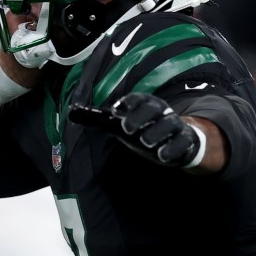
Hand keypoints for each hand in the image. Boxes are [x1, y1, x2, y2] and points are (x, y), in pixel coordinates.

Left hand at [69, 92, 201, 167]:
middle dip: (140, 116)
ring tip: (146, 142)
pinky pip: (182, 142)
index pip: (138, 99)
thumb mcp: (120, 125)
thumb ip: (98, 119)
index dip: (128, 103)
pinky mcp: (184, 141)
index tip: (115, 111)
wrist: (177, 141)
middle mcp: (161, 112)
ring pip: (169, 125)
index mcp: (145, 104)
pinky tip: (162, 156)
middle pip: (153, 108)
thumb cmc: (143, 128)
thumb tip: (71, 112)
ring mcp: (174, 126)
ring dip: (157, 132)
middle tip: (126, 128)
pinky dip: (173, 149)